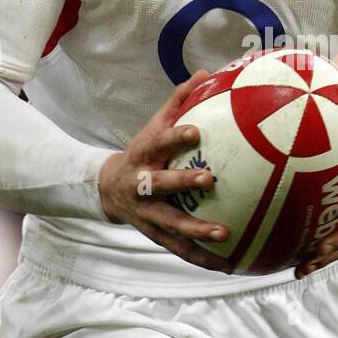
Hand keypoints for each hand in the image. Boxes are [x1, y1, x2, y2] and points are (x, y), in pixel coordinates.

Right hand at [98, 69, 235, 273]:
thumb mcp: (153, 125)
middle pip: (160, 186)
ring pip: (171, 224)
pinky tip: (229, 265)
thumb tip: (206, 72)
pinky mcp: (155, 235)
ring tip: (225, 234)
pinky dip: (203, 259)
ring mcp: (147, 214)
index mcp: (144, 155)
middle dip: (182, 182)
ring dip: (196, 232)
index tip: (195, 131)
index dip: (174, 136)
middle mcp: (142, 186)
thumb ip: (178, 101)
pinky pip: (180, 250)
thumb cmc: (143, 152)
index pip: (159, 143)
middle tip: (210, 179)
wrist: (108, 190)